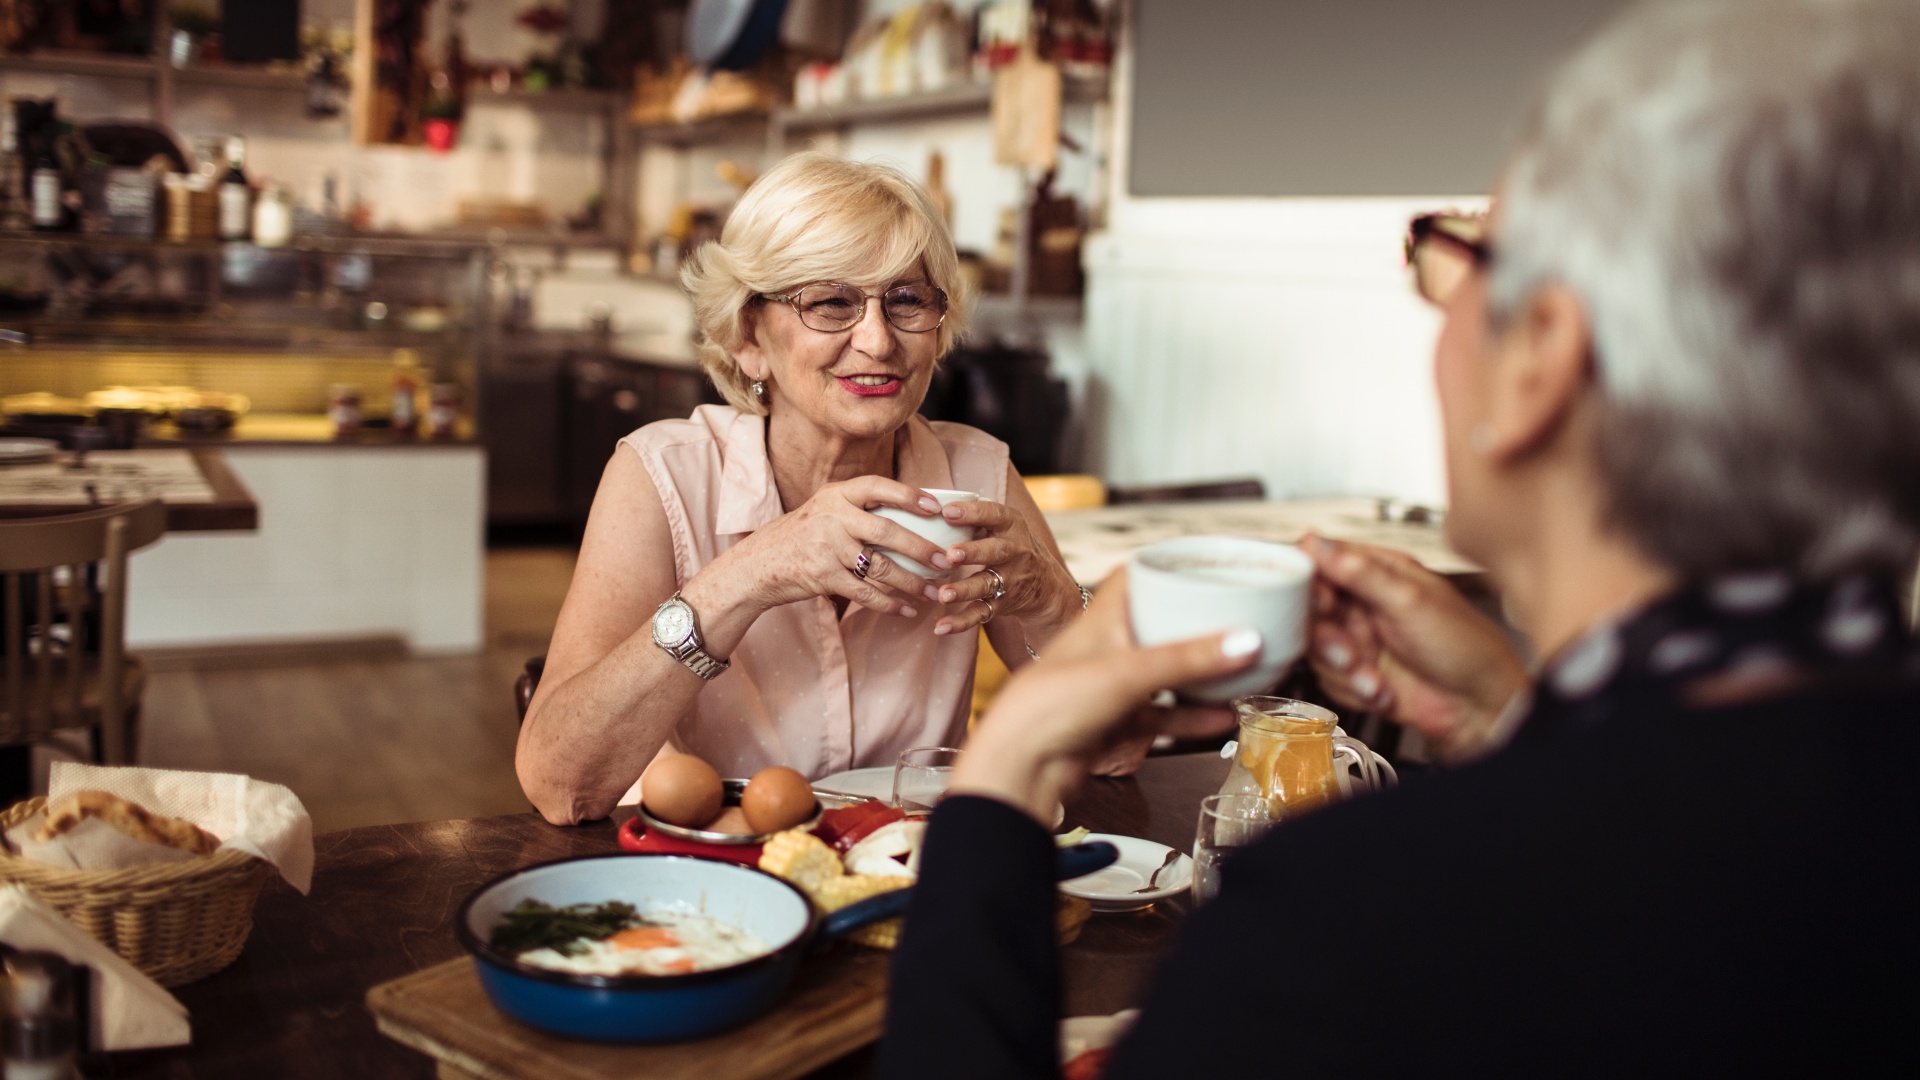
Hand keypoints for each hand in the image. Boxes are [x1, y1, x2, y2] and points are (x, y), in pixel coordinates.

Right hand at [714, 476, 957, 618]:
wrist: (758, 564)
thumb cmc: (803, 536)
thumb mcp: (825, 510)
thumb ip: (859, 508)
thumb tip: (914, 512)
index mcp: (836, 495)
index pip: (877, 487)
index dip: (909, 495)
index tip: (937, 508)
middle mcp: (832, 517)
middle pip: (886, 531)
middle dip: (921, 548)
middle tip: (947, 560)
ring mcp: (826, 547)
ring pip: (879, 566)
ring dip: (911, 582)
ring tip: (935, 592)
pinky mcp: (822, 576)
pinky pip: (864, 592)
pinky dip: (888, 603)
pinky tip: (907, 610)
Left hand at [928, 498, 1080, 636]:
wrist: (1046, 586)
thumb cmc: (1010, 546)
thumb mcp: (1003, 526)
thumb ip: (975, 516)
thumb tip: (926, 502)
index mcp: (1012, 526)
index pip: (994, 514)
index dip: (972, 513)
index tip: (947, 511)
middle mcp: (1015, 551)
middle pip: (995, 550)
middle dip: (973, 552)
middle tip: (950, 554)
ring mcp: (1010, 580)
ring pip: (986, 584)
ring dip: (964, 589)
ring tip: (943, 594)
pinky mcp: (1002, 604)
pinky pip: (981, 614)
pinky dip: (961, 622)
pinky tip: (941, 627)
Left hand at [950, 569, 1257, 823]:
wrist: (1020, 766)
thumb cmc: (1052, 705)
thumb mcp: (1128, 673)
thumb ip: (1188, 659)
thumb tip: (1246, 640)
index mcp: (1102, 618)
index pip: (1134, 576)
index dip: (1165, 565)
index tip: (1204, 563)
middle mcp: (1106, 646)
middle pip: (1156, 623)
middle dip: (1193, 621)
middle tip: (1234, 616)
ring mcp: (1111, 686)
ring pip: (1164, 672)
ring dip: (1198, 671)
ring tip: (1239, 665)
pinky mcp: (1116, 722)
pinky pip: (1163, 715)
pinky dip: (1192, 715)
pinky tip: (1222, 716)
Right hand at [1299, 533, 1528, 762]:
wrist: (1480, 706)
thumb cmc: (1465, 646)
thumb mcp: (1411, 601)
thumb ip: (1361, 572)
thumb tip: (1317, 543)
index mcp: (1378, 572)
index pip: (1321, 562)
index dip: (1309, 582)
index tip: (1320, 602)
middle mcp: (1364, 603)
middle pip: (1310, 609)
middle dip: (1326, 635)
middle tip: (1345, 649)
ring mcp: (1359, 639)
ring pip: (1316, 648)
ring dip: (1342, 667)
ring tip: (1372, 674)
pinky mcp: (1356, 673)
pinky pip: (1329, 679)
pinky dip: (1352, 689)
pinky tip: (1381, 689)